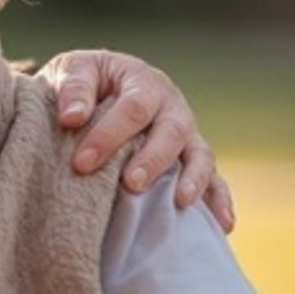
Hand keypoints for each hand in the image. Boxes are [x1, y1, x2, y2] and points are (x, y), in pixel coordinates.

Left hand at [40, 49, 233, 231]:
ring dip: (194, 179)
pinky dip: (219, 200)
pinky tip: (222, 224)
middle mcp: (171, 107)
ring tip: (180, 202)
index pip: (133, 108)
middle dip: (153, 159)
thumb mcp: (72, 68)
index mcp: (144, 82)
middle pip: (173, 131)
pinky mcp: (191, 160)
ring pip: (200, 155)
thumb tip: (72, 117)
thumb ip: (72, 87)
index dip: (110, 135)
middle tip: (131, 183)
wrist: (97, 88)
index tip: (82, 163)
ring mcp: (185, 135)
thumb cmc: (84, 82)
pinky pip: (214, 180)